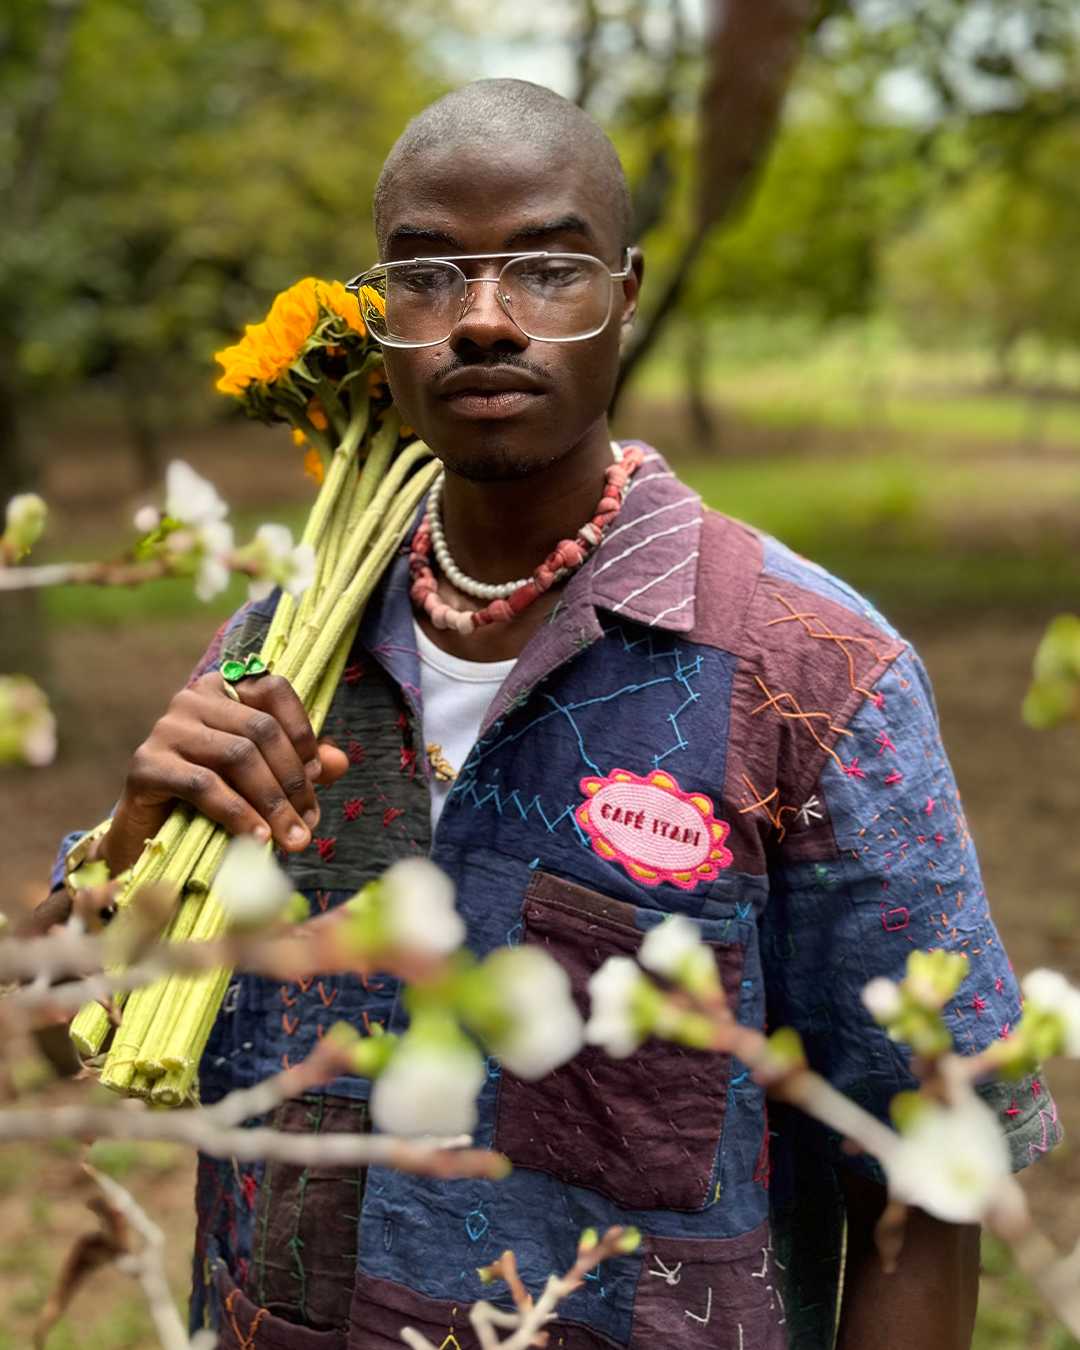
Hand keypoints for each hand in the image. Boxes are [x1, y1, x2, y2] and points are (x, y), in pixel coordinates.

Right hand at [98, 671, 349, 875]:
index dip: (303, 731)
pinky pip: (203, 785)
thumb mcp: (265, 776)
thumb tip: (340, 763)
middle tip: (309, 822)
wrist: (150, 831)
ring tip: (291, 838)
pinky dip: (237, 813)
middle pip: (260, 729)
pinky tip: (256, 838)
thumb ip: (303, 765)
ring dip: (272, 802)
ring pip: (237, 756)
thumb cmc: (215, 797)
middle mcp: (192, 699)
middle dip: (293, 780)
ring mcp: (166, 729)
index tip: (318, 776)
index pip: (274, 689)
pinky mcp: (145, 765)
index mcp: (224, 689)